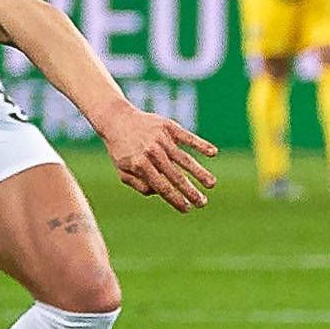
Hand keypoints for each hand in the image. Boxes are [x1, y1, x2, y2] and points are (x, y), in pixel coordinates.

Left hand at [97, 107, 219, 212]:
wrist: (116, 119)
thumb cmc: (121, 149)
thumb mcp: (123, 170)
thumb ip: (139, 184)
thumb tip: (159, 192)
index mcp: (139, 165)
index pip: (161, 186)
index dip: (175, 199)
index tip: (187, 209)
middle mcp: (151, 152)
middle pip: (175, 175)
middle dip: (190, 191)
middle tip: (203, 203)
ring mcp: (161, 139)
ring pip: (184, 159)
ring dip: (200, 172)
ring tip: (211, 184)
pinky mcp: (169, 126)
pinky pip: (188, 137)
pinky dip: (201, 144)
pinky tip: (213, 153)